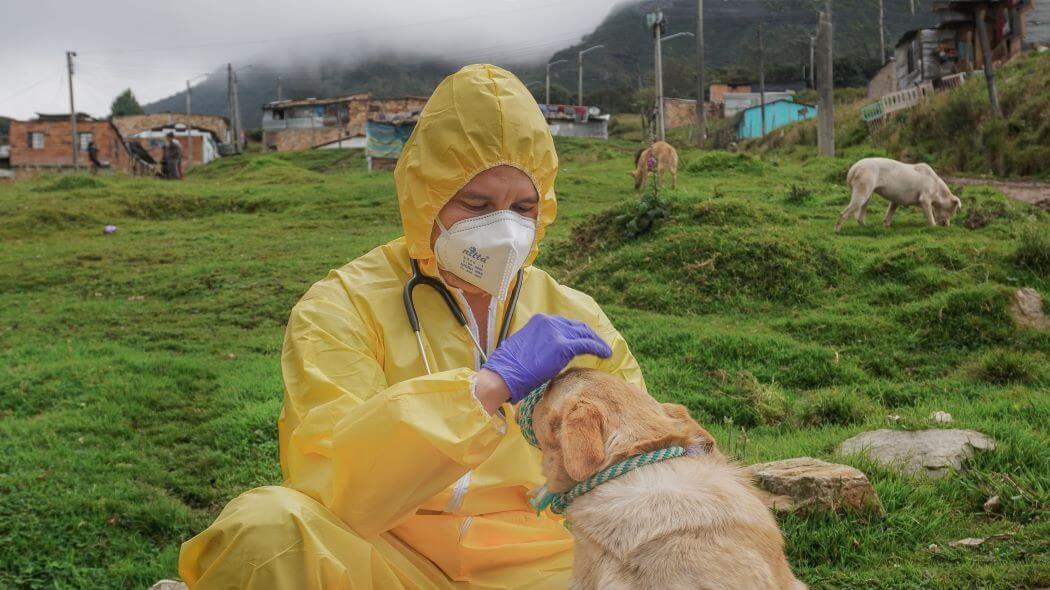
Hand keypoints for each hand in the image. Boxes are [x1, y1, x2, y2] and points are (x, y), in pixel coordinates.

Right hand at [482, 314, 612, 402]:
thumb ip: (540, 345)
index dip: (577, 332)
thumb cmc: (509, 368)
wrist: (503, 375)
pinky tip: (605, 355)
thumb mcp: (526, 348)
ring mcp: (557, 333)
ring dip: (596, 342)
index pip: (565, 324)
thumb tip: (549, 354)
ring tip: (604, 352)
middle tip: (598, 346)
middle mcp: (550, 322)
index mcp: (540, 321)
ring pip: (584, 334)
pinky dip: (599, 348)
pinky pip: (587, 344)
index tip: (584, 340)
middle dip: (590, 336)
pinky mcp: (563, 346)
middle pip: (577, 327)